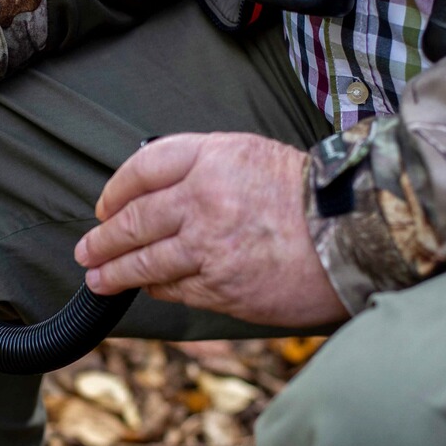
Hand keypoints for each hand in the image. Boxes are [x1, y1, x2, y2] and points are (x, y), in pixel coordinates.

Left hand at [74, 132, 349, 327]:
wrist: (359, 234)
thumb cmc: (311, 195)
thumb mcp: (254, 156)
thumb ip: (205, 168)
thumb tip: (158, 195)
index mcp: (211, 157)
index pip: (142, 168)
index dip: (116, 189)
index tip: (105, 206)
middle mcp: (203, 198)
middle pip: (133, 219)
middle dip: (103, 238)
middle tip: (86, 249)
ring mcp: (209, 245)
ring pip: (145, 261)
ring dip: (114, 271)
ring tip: (97, 277)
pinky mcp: (222, 285)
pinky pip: (174, 288)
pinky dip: (154, 289)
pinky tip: (144, 289)